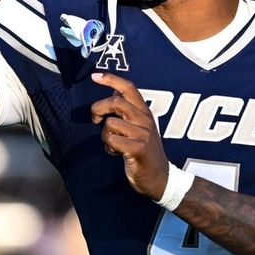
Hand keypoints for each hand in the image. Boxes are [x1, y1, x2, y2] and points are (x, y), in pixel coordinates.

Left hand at [90, 72, 169, 199]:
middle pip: (116, 102)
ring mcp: (143, 134)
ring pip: (110, 123)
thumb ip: (128, 109)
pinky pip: (111, 140)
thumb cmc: (145, 151)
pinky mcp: (138, 148)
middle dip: (98, 109)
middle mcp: (145, 119)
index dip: (110, 79)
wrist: (160, 178)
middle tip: (95, 120)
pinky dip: (108, 146)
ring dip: (105, 134)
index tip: (94, 76)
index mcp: (144, 112)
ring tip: (113, 143)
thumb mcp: (139, 127)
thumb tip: (114, 90)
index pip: (128, 88)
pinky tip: (116, 152)